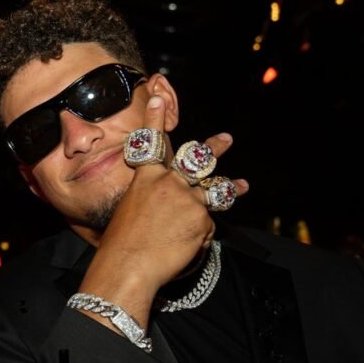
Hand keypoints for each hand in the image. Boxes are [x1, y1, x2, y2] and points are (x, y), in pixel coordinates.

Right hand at [79, 95, 247, 325]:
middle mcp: (170, 183)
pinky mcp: (202, 220)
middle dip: (214, 147)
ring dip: (230, 187)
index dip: (155, 119)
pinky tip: (185, 249)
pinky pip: (206, 228)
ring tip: (243, 185)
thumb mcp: (128, 212)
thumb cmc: (120, 244)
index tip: (158, 98)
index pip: (151, 143)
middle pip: (197, 160)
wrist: (128, 264)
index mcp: (145, 179)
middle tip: (227, 137)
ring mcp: (189, 200)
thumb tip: (169, 208)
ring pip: (214, 191)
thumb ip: (150, 202)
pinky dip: (198, 239)